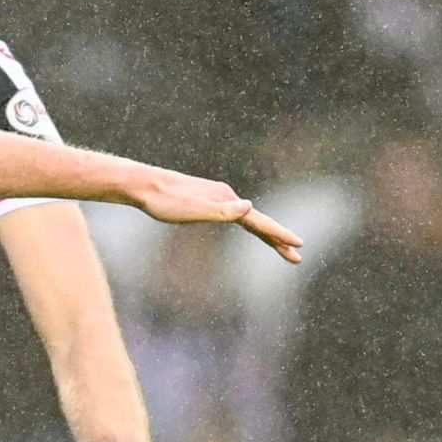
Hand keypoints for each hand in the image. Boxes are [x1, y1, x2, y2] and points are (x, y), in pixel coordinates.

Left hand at [137, 168, 302, 264]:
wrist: (142, 185)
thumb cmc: (164, 202)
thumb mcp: (192, 211)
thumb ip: (221, 211)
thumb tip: (249, 207)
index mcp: (226, 201)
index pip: (259, 222)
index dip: (279, 235)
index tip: (299, 245)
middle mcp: (226, 196)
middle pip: (258, 221)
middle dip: (278, 240)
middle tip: (297, 257)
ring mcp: (217, 196)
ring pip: (247, 217)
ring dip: (264, 232)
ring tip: (278, 245)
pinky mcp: (206, 198)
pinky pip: (234, 213)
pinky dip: (246, 223)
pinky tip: (243, 222)